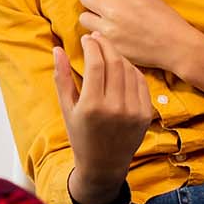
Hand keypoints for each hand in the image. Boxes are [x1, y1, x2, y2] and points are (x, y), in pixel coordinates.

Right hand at [54, 33, 152, 203]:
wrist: (104, 164)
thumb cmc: (81, 135)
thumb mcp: (66, 108)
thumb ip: (62, 77)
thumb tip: (58, 49)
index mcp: (92, 106)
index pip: (96, 64)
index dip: (92, 46)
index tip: (86, 38)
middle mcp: (115, 107)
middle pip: (115, 63)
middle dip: (106, 45)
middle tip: (98, 38)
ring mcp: (133, 111)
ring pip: (129, 70)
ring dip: (118, 56)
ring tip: (108, 51)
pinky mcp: (145, 114)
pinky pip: (141, 82)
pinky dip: (132, 70)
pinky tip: (122, 67)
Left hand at [78, 0, 200, 73]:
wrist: (176, 46)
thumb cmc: (166, 19)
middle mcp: (114, 10)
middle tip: (100, 5)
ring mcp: (110, 29)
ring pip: (84, 18)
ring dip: (91, 18)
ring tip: (104, 21)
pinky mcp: (110, 46)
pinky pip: (93, 36)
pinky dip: (98, 34)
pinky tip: (111, 34)